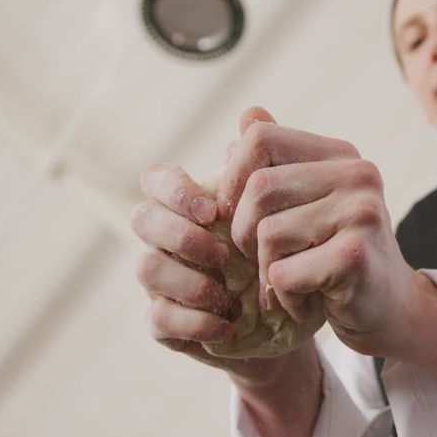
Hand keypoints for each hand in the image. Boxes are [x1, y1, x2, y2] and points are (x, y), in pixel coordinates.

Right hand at [130, 161, 312, 384]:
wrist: (294, 317)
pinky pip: (158, 319)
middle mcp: (167, 240)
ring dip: (189, 281)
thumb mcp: (282, 209)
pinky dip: (194, 322)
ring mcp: (163, 282)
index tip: (212, 209)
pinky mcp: (167, 324)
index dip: (175, 189)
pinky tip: (228, 324)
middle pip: (141, 219)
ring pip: (146, 268)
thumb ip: (264, 165)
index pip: (156, 179)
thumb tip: (253, 112)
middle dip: (179, 235)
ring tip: (228, 295)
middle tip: (223, 253)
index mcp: (189, 205)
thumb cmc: (282, 253)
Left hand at [219, 107, 423, 357]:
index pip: (261, 137)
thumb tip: (248, 115)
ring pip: (268, 233)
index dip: (233, 177)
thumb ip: (279, 162)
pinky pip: (282, 274)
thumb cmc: (338, 257)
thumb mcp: (309, 204)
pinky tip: (307, 303)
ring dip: (266, 271)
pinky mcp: (355, 257)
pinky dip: (284, 297)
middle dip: (245, 234)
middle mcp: (358, 175)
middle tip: (266, 262)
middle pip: (259, 188)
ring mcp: (362, 212)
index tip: (238, 214)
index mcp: (341, 155)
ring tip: (292, 283)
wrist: (390, 310)